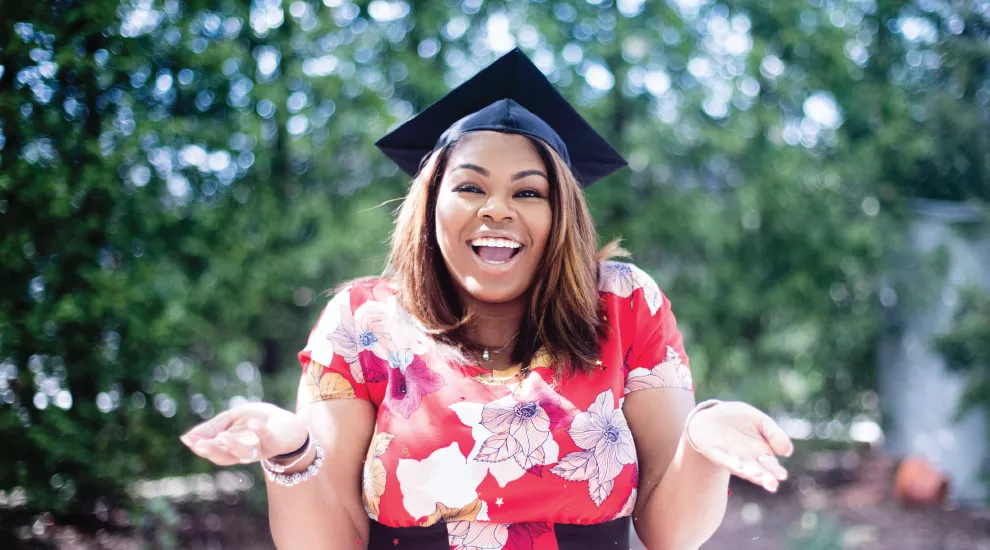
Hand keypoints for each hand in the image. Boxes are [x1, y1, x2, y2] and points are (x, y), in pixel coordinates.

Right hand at [180, 402, 308, 465]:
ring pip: (245, 453)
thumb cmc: (258, 421)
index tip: (188, 440)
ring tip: (223, 436)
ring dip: (233, 445)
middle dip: (212, 450)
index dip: (200, 447)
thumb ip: (213, 428)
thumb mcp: (232, 419)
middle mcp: (244, 453)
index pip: (213, 451)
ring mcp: (260, 449)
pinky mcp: (276, 442)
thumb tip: (187, 437)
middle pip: (225, 457)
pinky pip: (268, 439)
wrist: (289, 425)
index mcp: (231, 448)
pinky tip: (254, 423)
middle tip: (200, 444)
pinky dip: (261, 431)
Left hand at [686, 401, 793, 491]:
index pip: (772, 466)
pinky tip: (737, 465)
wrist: (712, 414)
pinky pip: (724, 460)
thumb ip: (774, 434)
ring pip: (743, 469)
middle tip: (772, 484)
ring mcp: (732, 458)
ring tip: (757, 476)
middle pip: (759, 472)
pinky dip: (730, 463)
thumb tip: (787, 452)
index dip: (776, 471)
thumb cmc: (739, 418)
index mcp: (762, 452)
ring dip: (749, 473)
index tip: (781, 475)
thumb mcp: (760, 420)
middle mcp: (748, 460)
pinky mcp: (716, 454)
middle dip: (765, 479)